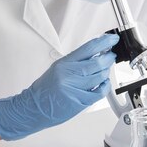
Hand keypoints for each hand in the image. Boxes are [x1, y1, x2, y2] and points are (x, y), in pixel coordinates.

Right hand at [0, 34, 118, 139]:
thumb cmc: (45, 89)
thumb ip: (75, 61)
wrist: (34, 107)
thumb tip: (95, 53)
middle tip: (111, 56)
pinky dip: (105, 86)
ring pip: (100, 76)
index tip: (112, 39)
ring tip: (105, 70)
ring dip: (106, 71)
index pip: (88, 48)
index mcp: (63, 64)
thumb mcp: (57, 69)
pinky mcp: (80, 102)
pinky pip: (99, 92)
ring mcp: (75, 89)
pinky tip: (103, 83)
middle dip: (108, 58)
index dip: (103, 42)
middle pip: (97, 62)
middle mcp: (69, 75)